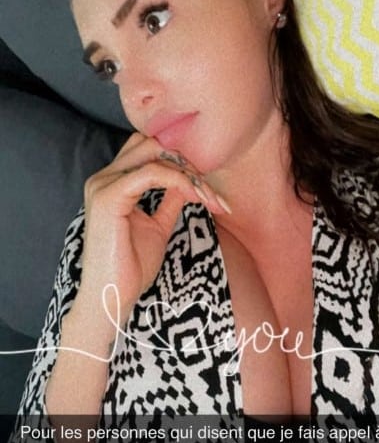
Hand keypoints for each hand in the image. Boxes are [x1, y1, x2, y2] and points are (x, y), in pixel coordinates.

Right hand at [68, 133, 228, 340]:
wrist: (112, 299)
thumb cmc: (131, 268)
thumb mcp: (158, 226)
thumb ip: (170, 200)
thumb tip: (189, 182)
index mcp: (112, 183)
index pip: (148, 150)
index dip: (181, 161)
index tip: (208, 188)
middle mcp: (103, 177)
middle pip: (152, 143)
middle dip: (187, 162)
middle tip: (210, 190)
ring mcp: (103, 185)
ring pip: (154, 153)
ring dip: (188, 172)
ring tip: (209, 197)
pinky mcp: (108, 197)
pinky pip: (151, 173)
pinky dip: (179, 181)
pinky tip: (196, 196)